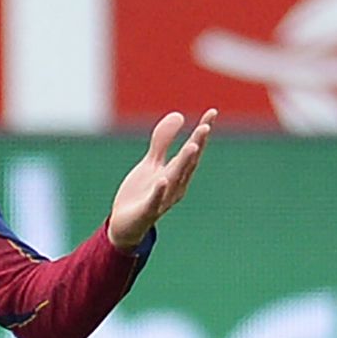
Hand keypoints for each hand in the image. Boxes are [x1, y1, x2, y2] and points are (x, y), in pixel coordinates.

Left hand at [106, 107, 214, 249]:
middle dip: (197, 145)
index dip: (201, 132)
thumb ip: (163, 141)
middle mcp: (175, 185)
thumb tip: (178, 115)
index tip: (212, 112)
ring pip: (175, 179)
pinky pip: (154, 200)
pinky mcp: (147, 211)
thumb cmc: (142, 192)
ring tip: (192, 145)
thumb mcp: (151, 164)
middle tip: (205, 127)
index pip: (193, 149)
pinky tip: (163, 179)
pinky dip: (159, 190)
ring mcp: (163, 198)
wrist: (124, 225)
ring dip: (184, 163)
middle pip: (188, 163)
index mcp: (178, 172)